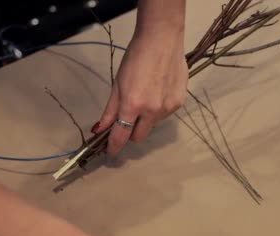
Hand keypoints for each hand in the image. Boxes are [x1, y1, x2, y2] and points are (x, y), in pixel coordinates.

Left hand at [95, 27, 187, 155]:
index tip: (110, 152)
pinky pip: (165, 114)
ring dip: (146, 119)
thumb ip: (110, 109)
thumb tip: (100, 129)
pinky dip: (158, 109)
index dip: (114, 147)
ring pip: (152, 125)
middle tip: (127, 119)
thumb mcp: (117, 83)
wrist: (162, 40)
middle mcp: (152, 111)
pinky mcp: (179, 102)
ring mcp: (168, 108)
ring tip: (146, 96)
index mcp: (132, 105)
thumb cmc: (135, 58)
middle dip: (130, 132)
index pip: (121, 136)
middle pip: (138, 137)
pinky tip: (158, 91)